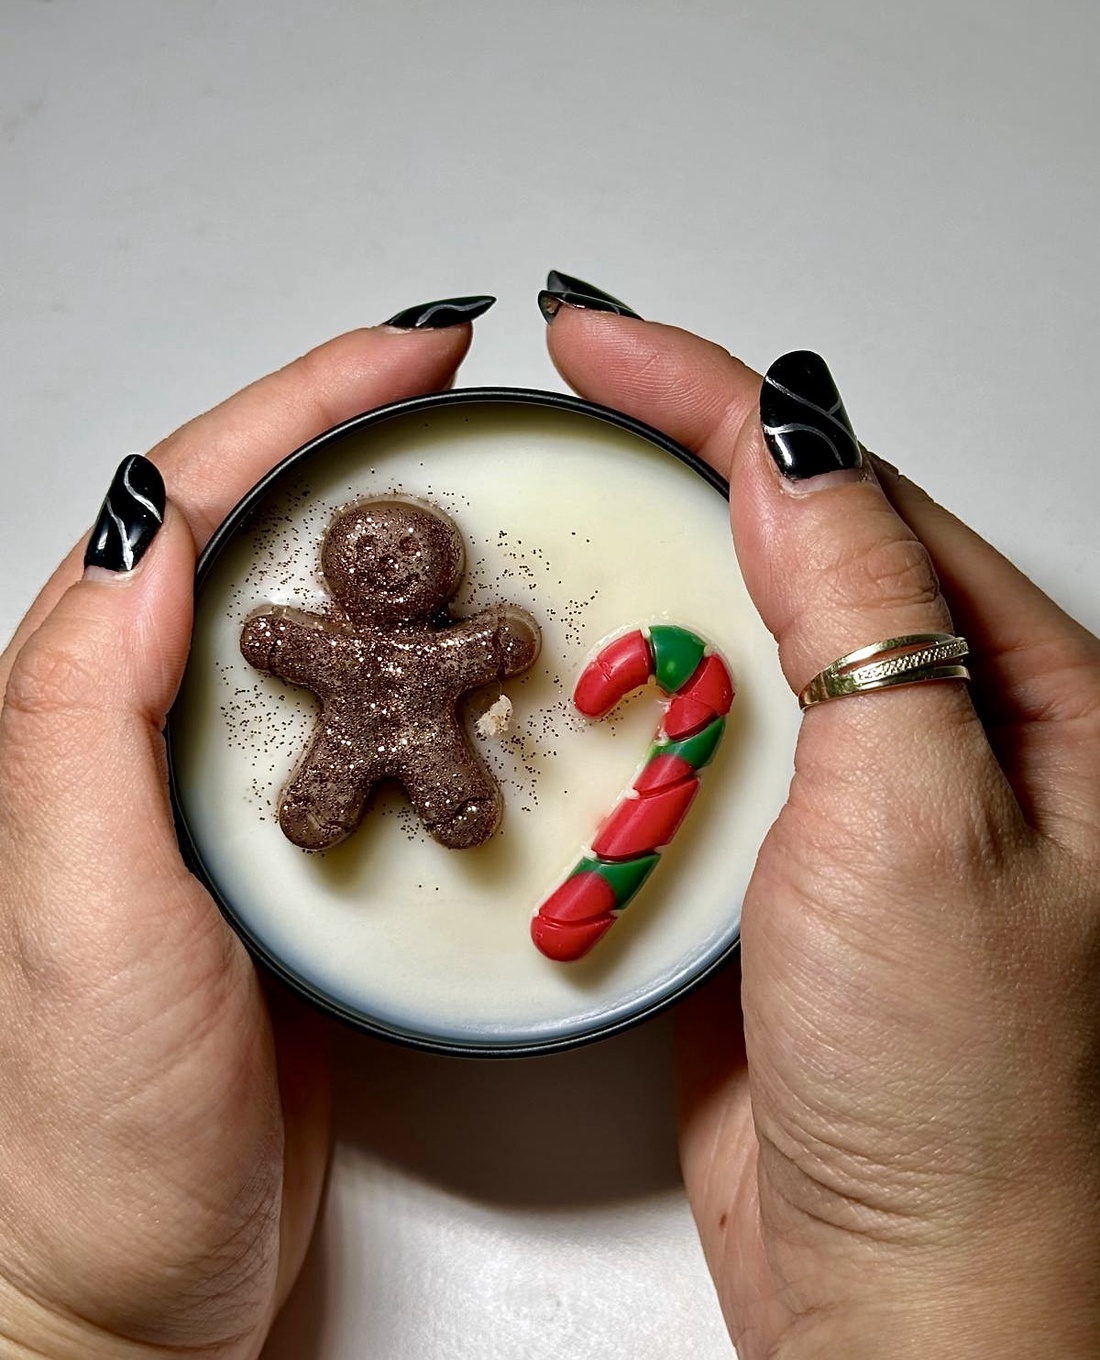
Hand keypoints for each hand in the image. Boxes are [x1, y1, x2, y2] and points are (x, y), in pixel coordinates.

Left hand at [0, 311, 478, 1358]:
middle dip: (373, 439)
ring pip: (345, 622)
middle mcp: (165, 728)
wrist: (130, 1271)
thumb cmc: (86, 1118)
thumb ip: (85, 709)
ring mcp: (250, 785)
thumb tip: (156, 528)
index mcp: (92, 705)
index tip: (417, 350)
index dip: (307, 404)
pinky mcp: (313, 844)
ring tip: (504, 500)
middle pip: (277, 533)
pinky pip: (389, 722)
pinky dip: (448, 671)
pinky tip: (502, 665)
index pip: (196, 503)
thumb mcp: (72, 901)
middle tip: (473, 397)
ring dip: (423, 544)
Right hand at [542, 285, 1099, 1356]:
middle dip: (665, 466)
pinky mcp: (759, 876)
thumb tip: (789, 439)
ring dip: (625, 589)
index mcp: (1014, 694)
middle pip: (781, 550)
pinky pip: (670, 761)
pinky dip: (603, 719)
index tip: (593, 340)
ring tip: (543, 518)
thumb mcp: (922, 811)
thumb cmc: (964, 1093)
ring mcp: (839, 806)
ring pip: (715, 653)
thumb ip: (856, 611)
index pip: (846, 493)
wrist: (905, 1300)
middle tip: (557, 403)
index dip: (713, 400)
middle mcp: (932, 736)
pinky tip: (554, 687)